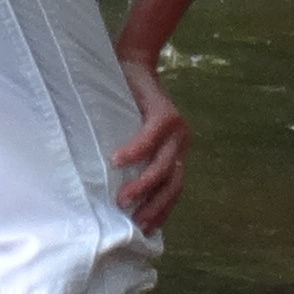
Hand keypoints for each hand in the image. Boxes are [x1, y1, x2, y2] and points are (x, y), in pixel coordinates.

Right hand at [111, 56, 188, 229]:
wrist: (135, 62)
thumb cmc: (128, 103)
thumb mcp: (133, 135)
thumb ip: (135, 159)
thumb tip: (112, 191)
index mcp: (176, 151)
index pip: (175, 189)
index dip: (162, 210)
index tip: (147, 231)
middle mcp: (181, 142)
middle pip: (173, 184)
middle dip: (155, 206)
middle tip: (136, 224)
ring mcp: (176, 128)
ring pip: (163, 165)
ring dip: (143, 185)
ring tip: (123, 200)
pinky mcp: (164, 111)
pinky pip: (150, 137)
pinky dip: (134, 151)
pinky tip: (117, 161)